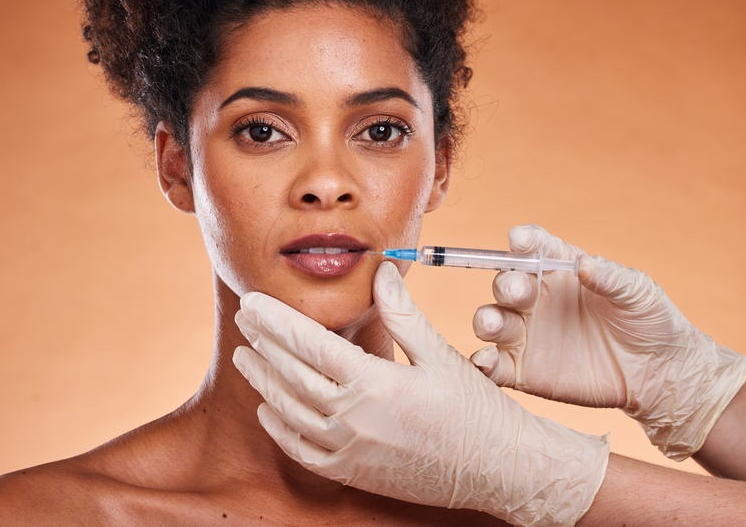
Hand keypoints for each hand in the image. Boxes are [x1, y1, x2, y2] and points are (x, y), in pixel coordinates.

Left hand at [232, 261, 608, 526]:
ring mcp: (351, 451)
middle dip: (262, 342)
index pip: (309, 344)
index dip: (276, 320)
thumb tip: (382, 272)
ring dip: (263, 381)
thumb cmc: (476, 410)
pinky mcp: (354, 474)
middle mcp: (355, 419)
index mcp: (375, 383)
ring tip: (247, 356)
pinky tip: (268, 410)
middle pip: (291, 374)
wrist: (500, 470)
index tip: (252, 300)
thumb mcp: (440, 355)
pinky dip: (280, 429)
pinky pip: (302, 452)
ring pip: (289, 412)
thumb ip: (403, 313)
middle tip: (244, 317)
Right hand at [471, 225, 745, 460]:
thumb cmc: (649, 322)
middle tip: (519, 292)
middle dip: (506, 284)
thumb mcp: (638, 292)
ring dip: (486, 320)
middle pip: (505, 282)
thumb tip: (584, 265)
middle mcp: (535, 298)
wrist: (658, 374)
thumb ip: (611, 276)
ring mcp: (525, 334)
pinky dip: (483, 364)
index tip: (521, 241)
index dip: (523, 241)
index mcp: (558, 269)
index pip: (532, 247)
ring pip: (490, 321)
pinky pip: (493, 365)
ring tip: (494, 326)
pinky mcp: (522, 370)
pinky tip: (487, 363)